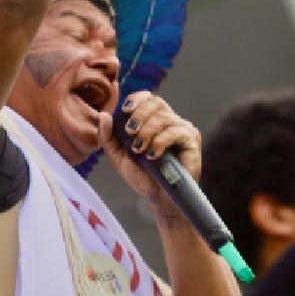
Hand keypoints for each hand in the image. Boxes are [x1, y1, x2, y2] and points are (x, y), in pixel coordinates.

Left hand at [97, 91, 202, 211]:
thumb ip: (108, 137)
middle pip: (156, 102)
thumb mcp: (119, 156)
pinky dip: (160, 142)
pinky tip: (152, 155)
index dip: (137, 99)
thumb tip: (103, 115)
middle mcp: (170, 120)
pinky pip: (175, 132)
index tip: (125, 109)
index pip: (148, 98)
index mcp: (154, 120)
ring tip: (139, 150)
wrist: (159, 197)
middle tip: (130, 132)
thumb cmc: (143, 176)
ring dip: (147, 132)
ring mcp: (182, 128)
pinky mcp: (191, 139)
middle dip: (140, 115)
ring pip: (163, 117)